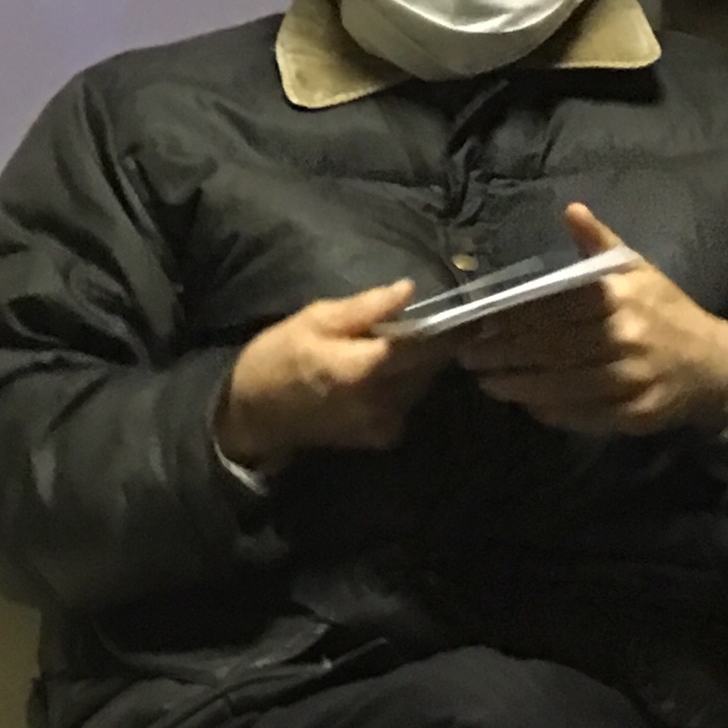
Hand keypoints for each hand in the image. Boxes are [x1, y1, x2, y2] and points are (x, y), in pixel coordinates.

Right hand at [216, 280, 451, 471]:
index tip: (473, 315)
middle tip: (418, 324)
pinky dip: (402, 384)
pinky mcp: (383, 437)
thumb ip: (363, 308)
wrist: (254, 414)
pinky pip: (407, 402)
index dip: (451, 330)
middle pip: (428, 367)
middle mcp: (382, 402)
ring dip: (416, 364)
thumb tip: (408, 290)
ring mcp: (384, 424)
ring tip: (391, 346)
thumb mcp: (312, 320)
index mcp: (363, 369)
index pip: (424, 348)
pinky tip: (377, 374)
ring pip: (420, 385)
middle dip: (430, 345)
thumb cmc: (276, 358)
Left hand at [458, 203, 727, 435]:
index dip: (508, 319)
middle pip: (550, 348)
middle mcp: (625, 338)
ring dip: (518, 386)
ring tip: (486, 382)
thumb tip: (571, 209)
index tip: (476, 324)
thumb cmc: (665, 311)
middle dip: (502, 354)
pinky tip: (527, 405)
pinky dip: (553, 412)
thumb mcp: (637, 270)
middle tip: (467, 357)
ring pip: (563, 385)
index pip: (551, 308)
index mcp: (618, 298)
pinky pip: (587, 415)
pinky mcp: (638, 414)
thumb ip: (598, 243)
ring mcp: (633, 379)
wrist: (718, 364)